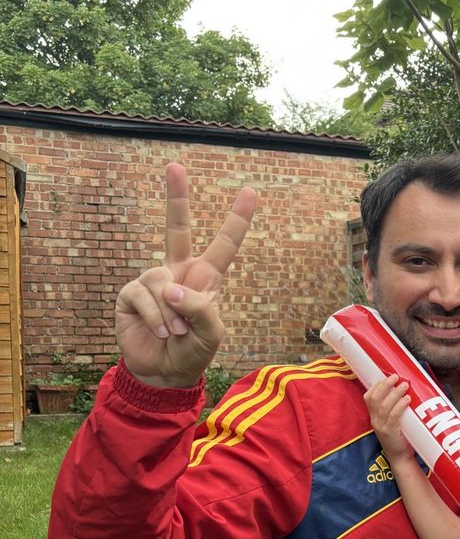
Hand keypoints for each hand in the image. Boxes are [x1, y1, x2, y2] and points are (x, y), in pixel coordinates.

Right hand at [114, 163, 255, 387]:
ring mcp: (152, 281)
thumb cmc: (193, 351)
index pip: (224, 244)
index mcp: (205, 277)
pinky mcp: (130, 294)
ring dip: (171, 312)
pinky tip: (160, 331)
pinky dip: (155, 316)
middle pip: (176, 227)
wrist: (164, 372)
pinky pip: (143, 294)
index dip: (237, 219)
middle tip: (174, 165)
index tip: (250, 191)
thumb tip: (172, 288)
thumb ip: (201, 309)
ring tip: (176, 332)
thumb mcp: (212, 333)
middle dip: (175, 196)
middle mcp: (177, 272)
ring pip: (161, 280)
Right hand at [363, 374, 412, 466]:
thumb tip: (405, 390)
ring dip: (395, 393)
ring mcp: (381, 427)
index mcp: (373, 416)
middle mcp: (374, 420)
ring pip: (384, 405)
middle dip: (385, 385)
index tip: (386, 377)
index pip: (368, 397)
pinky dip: (400, 406)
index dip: (376, 385)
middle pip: (375, 398)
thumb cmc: (400, 437)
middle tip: (396, 377)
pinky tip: (407, 399)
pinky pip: (393, 416)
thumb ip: (394, 409)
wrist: (400, 458)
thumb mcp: (393, 422)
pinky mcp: (389, 433)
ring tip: (404, 385)